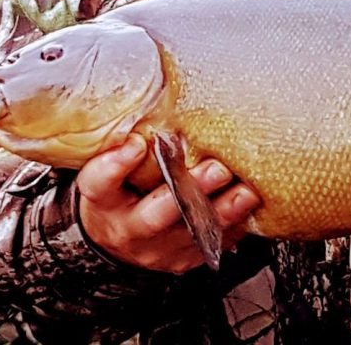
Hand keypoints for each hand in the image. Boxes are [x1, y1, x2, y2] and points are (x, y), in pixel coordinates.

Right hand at [76, 134, 259, 273]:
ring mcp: (157, 250)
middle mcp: (127, 230)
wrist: (118, 238)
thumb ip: (127, 141)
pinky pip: (212, 244)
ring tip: (247, 190)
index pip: (100, 184)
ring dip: (223, 210)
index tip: (136, 142)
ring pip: (191, 234)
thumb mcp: (110, 168)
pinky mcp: (183, 260)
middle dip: (187, 191)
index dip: (116, 165)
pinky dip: (234, 225)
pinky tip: (250, 205)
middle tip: (217, 168)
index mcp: (103, 201)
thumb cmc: (119, 189)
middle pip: (154, 216)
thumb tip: (160, 92)